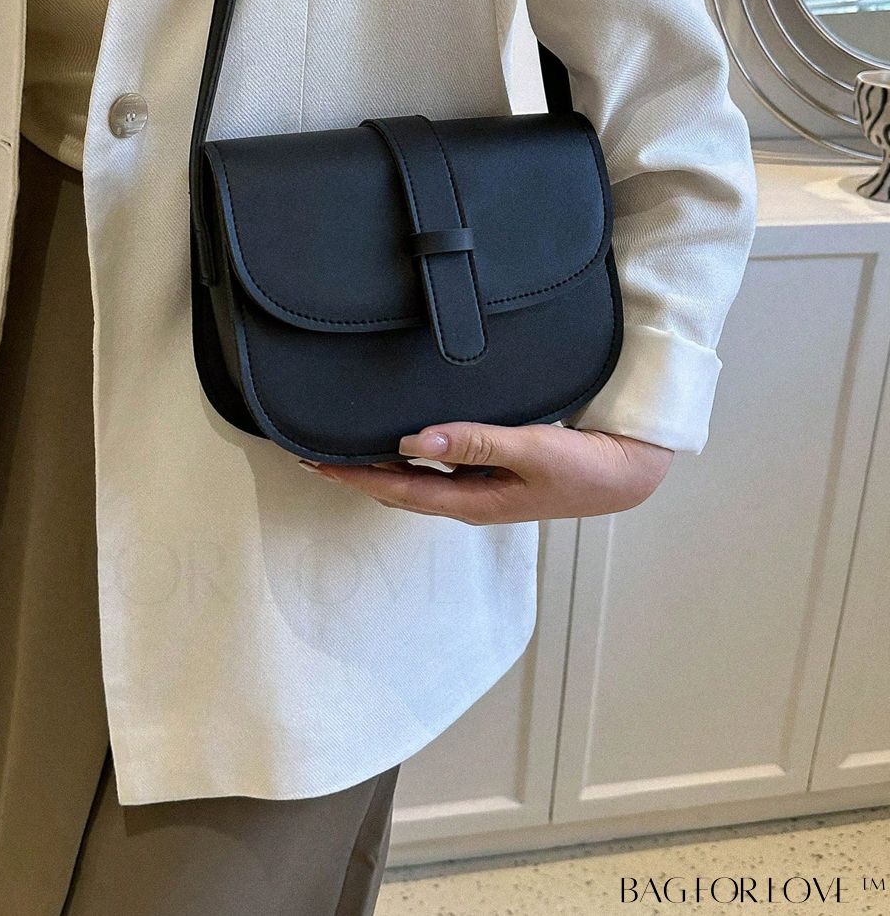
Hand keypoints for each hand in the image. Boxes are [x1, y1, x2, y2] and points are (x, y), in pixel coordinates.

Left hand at [300, 422, 674, 522]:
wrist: (626, 474)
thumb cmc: (584, 466)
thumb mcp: (531, 450)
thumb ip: (476, 442)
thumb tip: (417, 439)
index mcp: (472, 502)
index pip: (397, 488)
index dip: (354, 476)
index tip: (314, 462)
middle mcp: (469, 500)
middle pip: (398, 488)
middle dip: (356, 474)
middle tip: (314, 454)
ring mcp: (481, 490)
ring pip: (416, 480)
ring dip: (379, 466)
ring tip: (346, 446)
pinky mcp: (494, 475)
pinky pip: (438, 469)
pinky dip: (410, 456)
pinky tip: (404, 439)